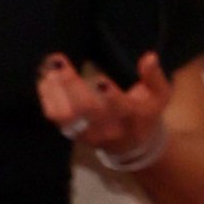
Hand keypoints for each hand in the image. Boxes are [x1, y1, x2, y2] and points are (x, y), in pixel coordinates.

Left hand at [39, 46, 172, 170]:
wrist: (133, 145)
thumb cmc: (146, 112)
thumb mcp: (159, 95)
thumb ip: (154, 76)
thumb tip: (149, 57)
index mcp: (131, 117)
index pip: (121, 109)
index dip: (111, 97)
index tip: (100, 80)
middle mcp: (108, 128)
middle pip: (86, 110)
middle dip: (70, 85)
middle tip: (57, 62)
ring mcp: (88, 133)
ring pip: (66, 116)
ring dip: (53, 92)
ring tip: (47, 68)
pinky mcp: (74, 134)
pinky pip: (56, 119)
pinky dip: (47, 98)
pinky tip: (43, 79)